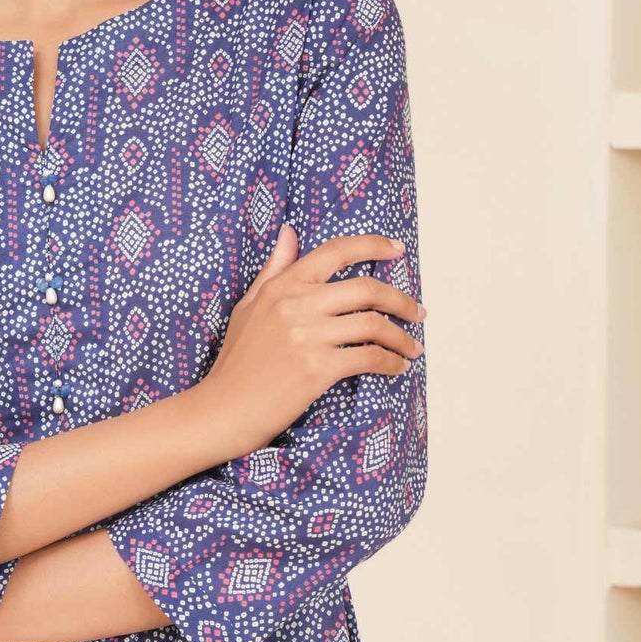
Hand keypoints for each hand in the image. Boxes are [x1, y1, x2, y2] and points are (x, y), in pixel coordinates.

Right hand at [195, 223, 424, 463]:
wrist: (223, 409)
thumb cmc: (236, 361)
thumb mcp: (248, 306)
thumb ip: (274, 269)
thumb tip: (290, 233)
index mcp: (283, 285)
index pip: (336, 252)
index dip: (373, 246)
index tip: (397, 250)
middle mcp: (297, 304)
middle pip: (367, 289)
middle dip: (401, 300)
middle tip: (417, 312)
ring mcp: (308, 336)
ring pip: (374, 325)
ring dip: (402, 337)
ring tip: (412, 347)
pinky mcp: (317, 368)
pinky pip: (369, 358)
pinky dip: (391, 362)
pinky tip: (396, 367)